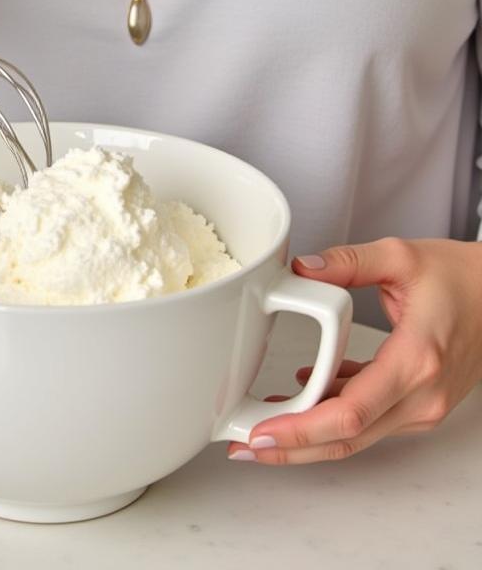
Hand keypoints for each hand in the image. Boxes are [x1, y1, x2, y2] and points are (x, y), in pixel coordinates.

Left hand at [227, 238, 481, 464]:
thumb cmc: (462, 277)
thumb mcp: (400, 256)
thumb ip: (347, 262)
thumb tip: (301, 269)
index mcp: (415, 360)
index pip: (351, 413)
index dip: (302, 430)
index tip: (262, 433)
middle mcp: (422, 394)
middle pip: (348, 437)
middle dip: (292, 448)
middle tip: (244, 446)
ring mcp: (424, 404)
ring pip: (357, 435)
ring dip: (308, 435)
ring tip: (260, 427)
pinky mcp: (421, 401)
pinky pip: (370, 417)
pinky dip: (332, 413)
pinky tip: (302, 389)